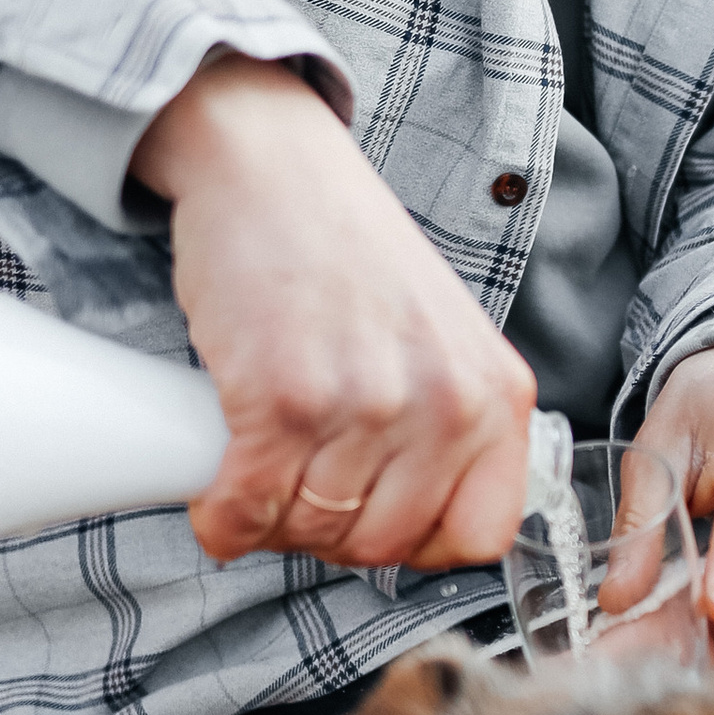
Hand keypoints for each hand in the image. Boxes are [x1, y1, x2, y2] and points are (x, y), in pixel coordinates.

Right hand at [131, 55, 534, 568]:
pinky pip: (248, 507)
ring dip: (270, 525)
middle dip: (328, 537)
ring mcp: (365, 403)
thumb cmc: (351, 253)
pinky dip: (222, 518)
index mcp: (497, 395)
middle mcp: (445, 404)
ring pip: (311, 531)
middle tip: (296, 499)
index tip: (374, 522)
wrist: (276, 169)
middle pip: (382, 544)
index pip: (481, 535)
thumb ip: (452, 424)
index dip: (417, 544)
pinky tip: (216, 497)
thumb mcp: (445, 339)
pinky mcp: (282, 398)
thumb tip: (416, 524)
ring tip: (256, 483)